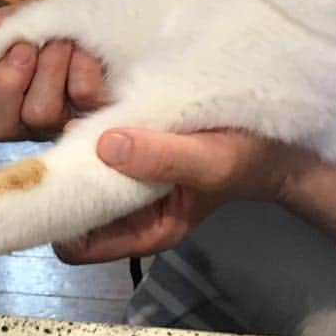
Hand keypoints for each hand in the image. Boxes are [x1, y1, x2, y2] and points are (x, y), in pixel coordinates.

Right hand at [0, 7, 106, 140]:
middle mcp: (25, 123)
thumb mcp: (19, 21)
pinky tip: (82, 49)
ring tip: (58, 41)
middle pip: (1, 126)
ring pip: (41, 113)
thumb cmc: (52, 29)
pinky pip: (82, 95)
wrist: (102, 23)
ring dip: (47, 68)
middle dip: (7, 82)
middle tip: (23, 47)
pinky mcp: (94, 112)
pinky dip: (80, 66)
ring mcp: (59, 123)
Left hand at [54, 127, 310, 263]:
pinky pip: (92, 135)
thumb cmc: (247, 159)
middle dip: (63, 167)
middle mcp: (124, 205)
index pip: (76, 244)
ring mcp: (124, 173)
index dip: (60, 213)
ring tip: (85, 102)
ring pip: (75, 162)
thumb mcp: (211, 161)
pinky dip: (90, 116)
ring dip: (74, 133)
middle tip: (70, 125)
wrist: (275, 137)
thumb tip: (105, 146)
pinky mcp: (129, 142)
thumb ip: (163, 159)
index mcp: (142, 230)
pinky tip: (98, 91)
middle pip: (68, 197)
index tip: (59, 173)